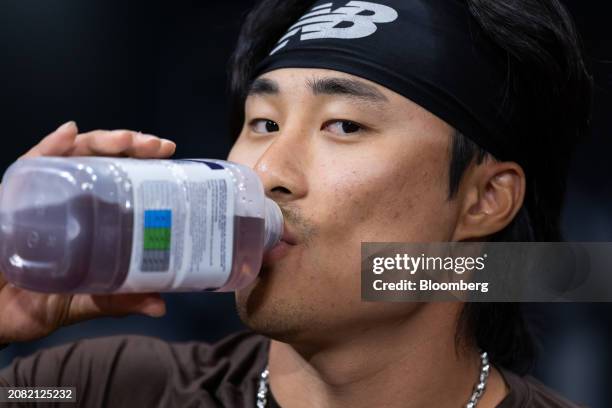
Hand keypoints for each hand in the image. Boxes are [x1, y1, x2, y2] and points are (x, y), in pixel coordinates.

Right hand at [0, 121, 173, 343]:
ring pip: (74, 154)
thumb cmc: (34, 304)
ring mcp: (43, 193)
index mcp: (92, 218)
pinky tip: (68, 133)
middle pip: (104, 161)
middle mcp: (71, 199)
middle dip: (132, 146)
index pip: (123, 181)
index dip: (146, 166)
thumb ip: (116, 301)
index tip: (169, 156)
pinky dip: (50, 145)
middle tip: (156, 146)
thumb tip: (159, 307)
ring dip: (101, 141)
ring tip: (126, 139)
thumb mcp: (82, 303)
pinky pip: (32, 163)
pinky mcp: (12, 194)